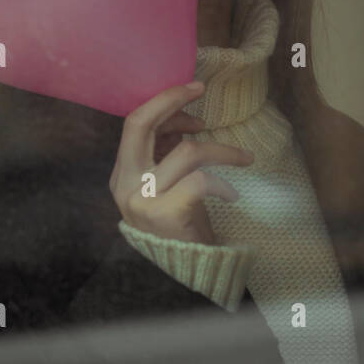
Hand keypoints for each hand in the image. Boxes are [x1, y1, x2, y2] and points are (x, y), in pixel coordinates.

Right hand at [108, 81, 253, 244]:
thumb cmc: (181, 224)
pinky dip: (222, 182)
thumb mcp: (165, 183)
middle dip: (172, 100)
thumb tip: (184, 116)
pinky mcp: (165, 214)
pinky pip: (201, 180)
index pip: (134, 125)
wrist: (189, 272)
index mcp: (121, 174)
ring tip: (242, 158)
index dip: (162, 102)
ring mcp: (142, 200)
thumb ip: (164, 152)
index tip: (192, 91)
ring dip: (221, 149)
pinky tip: (231, 193)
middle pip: (141, 125)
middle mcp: (124, 185)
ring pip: (186, 151)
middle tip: (200, 91)